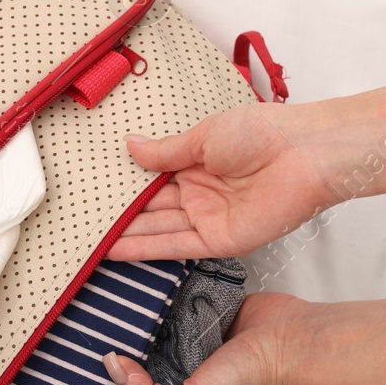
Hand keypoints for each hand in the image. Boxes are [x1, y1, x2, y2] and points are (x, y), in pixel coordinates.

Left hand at [101, 291, 300, 384]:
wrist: (286, 337)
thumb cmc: (250, 379)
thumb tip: (113, 369)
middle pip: (133, 378)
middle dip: (113, 366)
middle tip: (81, 346)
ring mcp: (185, 351)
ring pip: (144, 344)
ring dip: (128, 333)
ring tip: (97, 318)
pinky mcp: (192, 321)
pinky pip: (162, 316)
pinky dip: (150, 309)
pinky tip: (127, 300)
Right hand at [108, 103, 345, 260]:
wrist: (305, 154)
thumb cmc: (261, 133)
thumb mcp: (203, 136)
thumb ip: (165, 152)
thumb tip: (130, 145)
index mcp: (196, 163)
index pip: (152, 180)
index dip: (125, 187)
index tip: (92, 192)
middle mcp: (199, 193)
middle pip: (152, 208)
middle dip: (119, 216)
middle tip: (80, 223)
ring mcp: (209, 218)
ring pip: (159, 230)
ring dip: (126, 236)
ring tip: (87, 243)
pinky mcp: (220, 241)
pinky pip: (177, 247)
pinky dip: (147, 250)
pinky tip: (116, 251)